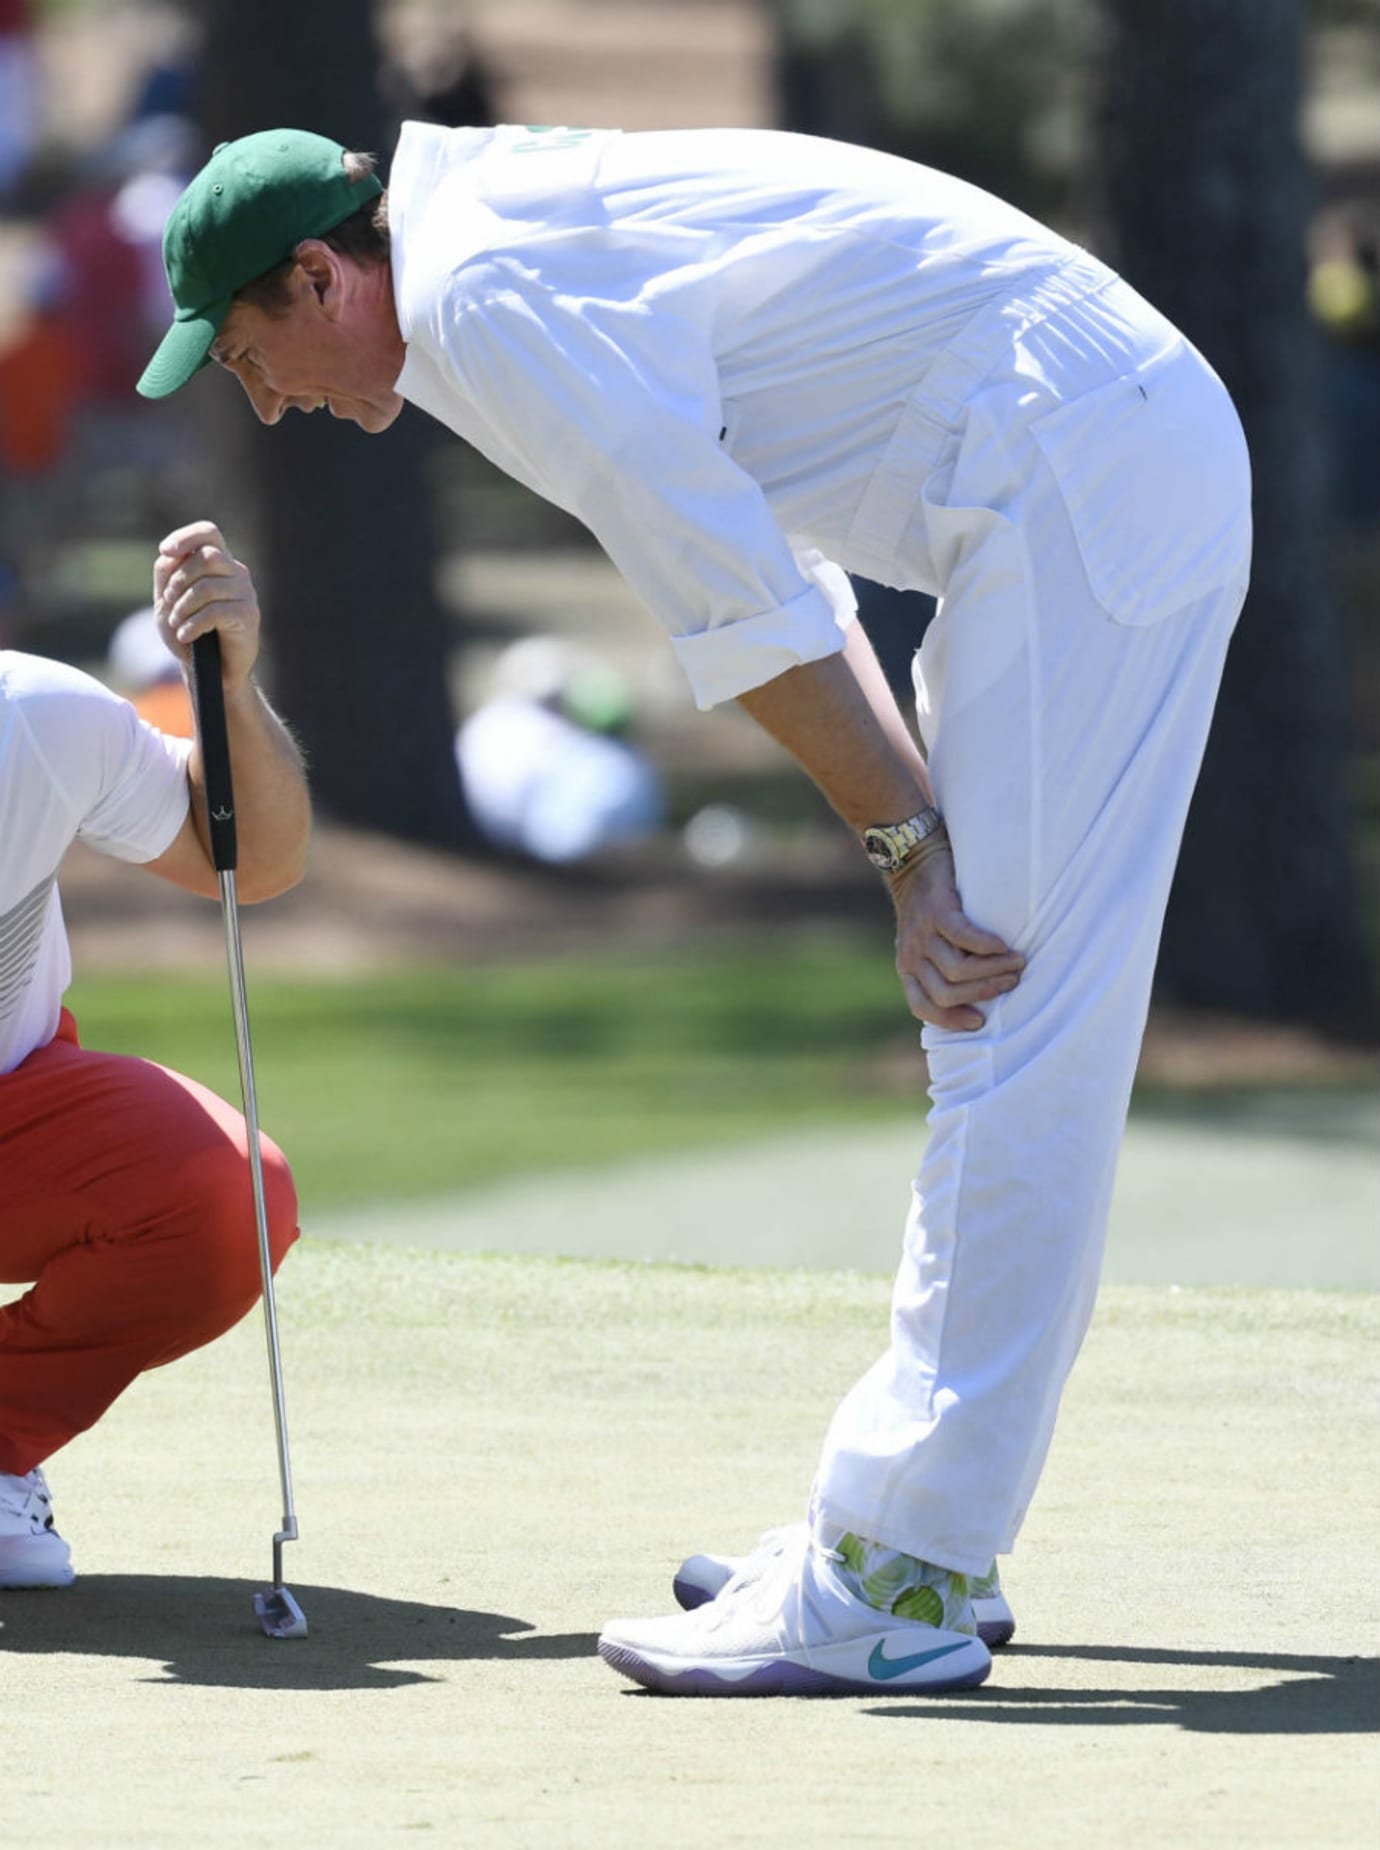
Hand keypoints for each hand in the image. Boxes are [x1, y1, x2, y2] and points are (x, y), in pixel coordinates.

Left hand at [153, 521, 260, 694]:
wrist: (211, 672)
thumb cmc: (190, 634)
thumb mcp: (168, 601)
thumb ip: (167, 574)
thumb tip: (169, 556)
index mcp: (219, 564)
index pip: (209, 534)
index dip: (187, 537)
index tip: (166, 551)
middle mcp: (237, 573)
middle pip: (208, 557)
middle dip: (179, 579)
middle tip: (169, 602)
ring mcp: (246, 593)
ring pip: (208, 586)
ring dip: (183, 606)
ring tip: (177, 624)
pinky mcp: (249, 616)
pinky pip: (215, 611)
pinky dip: (193, 624)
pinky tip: (186, 636)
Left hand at [889, 843, 1024, 1031]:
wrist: (913, 859)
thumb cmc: (929, 906)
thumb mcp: (925, 942)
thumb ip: (939, 966)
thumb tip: (977, 995)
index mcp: (907, 967)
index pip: (921, 1006)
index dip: (950, 1020)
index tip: (979, 1022)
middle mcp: (911, 954)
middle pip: (947, 993)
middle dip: (984, 993)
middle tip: (1012, 982)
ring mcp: (923, 934)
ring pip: (958, 971)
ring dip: (993, 971)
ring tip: (1017, 963)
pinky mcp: (937, 911)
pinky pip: (963, 938)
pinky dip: (987, 947)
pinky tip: (1004, 946)